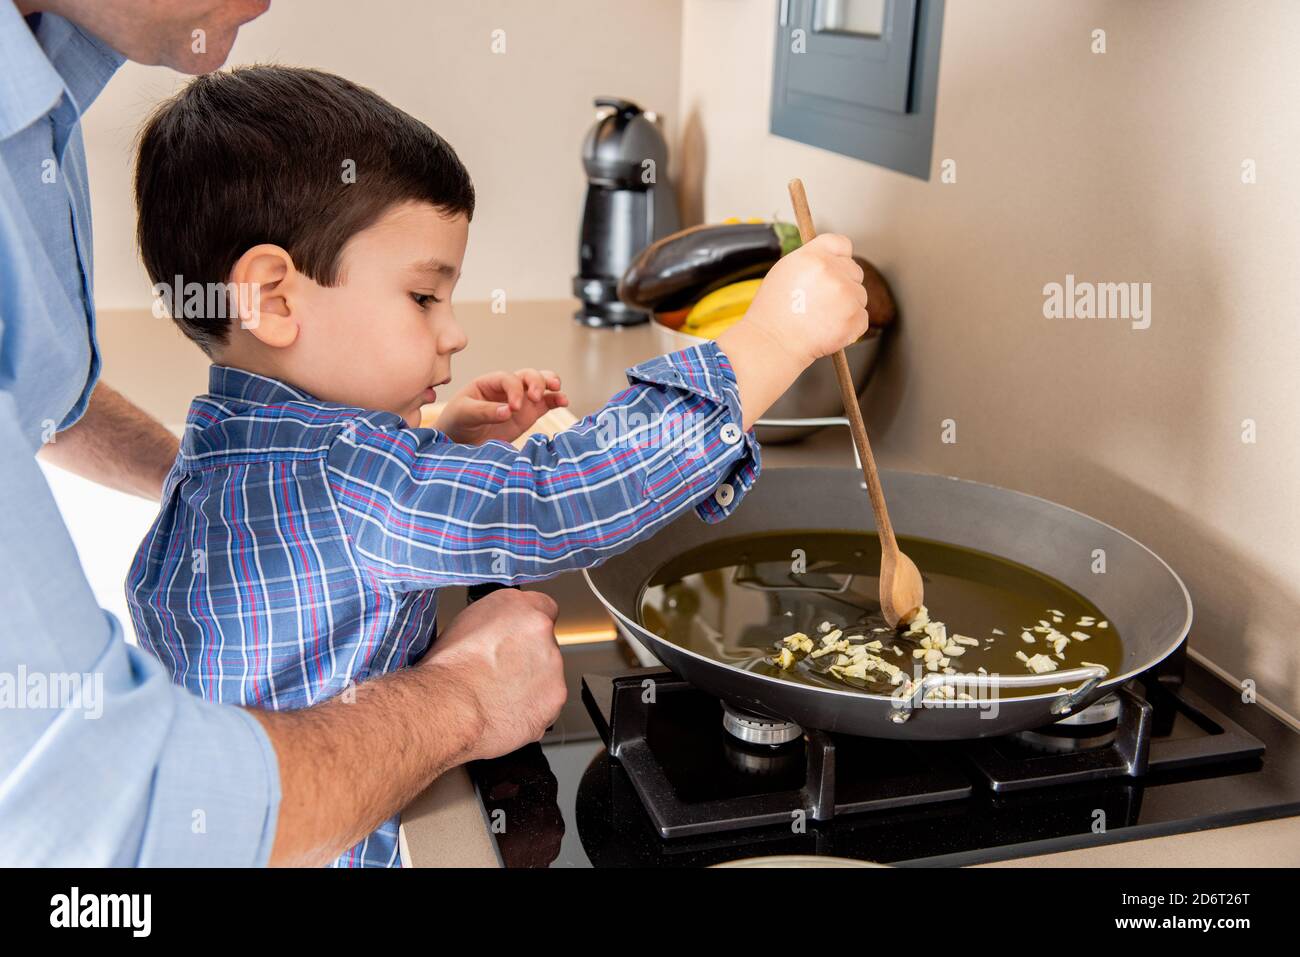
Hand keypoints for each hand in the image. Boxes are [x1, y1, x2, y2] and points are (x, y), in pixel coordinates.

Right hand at [419, 588, 565, 761]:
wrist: (450, 708)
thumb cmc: (447, 670)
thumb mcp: (463, 624)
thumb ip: (494, 621)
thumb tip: (498, 631)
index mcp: (519, 607)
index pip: (543, 606)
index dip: (528, 627)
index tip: (519, 638)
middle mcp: (542, 631)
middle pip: (545, 645)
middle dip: (527, 659)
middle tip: (499, 672)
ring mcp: (553, 666)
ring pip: (548, 676)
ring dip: (530, 685)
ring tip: (497, 695)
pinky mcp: (555, 698)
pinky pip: (547, 704)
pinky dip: (531, 710)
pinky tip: (505, 710)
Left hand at [438, 369, 568, 443]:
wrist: (460, 443)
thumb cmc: (457, 423)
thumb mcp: (464, 414)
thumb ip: (485, 412)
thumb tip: (509, 411)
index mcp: (489, 383)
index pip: (508, 379)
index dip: (514, 390)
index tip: (513, 408)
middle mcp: (508, 388)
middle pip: (528, 375)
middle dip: (536, 382)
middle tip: (534, 397)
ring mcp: (521, 400)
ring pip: (541, 384)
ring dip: (550, 383)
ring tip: (556, 391)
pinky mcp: (529, 414)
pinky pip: (546, 403)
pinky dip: (556, 400)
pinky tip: (564, 401)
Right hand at [739, 233, 868, 367]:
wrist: (773, 342)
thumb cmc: (773, 311)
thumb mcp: (785, 271)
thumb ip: (812, 259)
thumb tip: (832, 258)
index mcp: (813, 256)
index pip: (842, 244)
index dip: (840, 257)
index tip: (837, 268)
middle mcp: (832, 271)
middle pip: (854, 271)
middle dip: (844, 284)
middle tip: (822, 302)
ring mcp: (846, 295)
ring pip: (859, 296)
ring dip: (847, 306)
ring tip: (821, 318)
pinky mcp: (854, 317)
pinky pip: (862, 318)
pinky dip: (850, 326)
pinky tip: (828, 329)